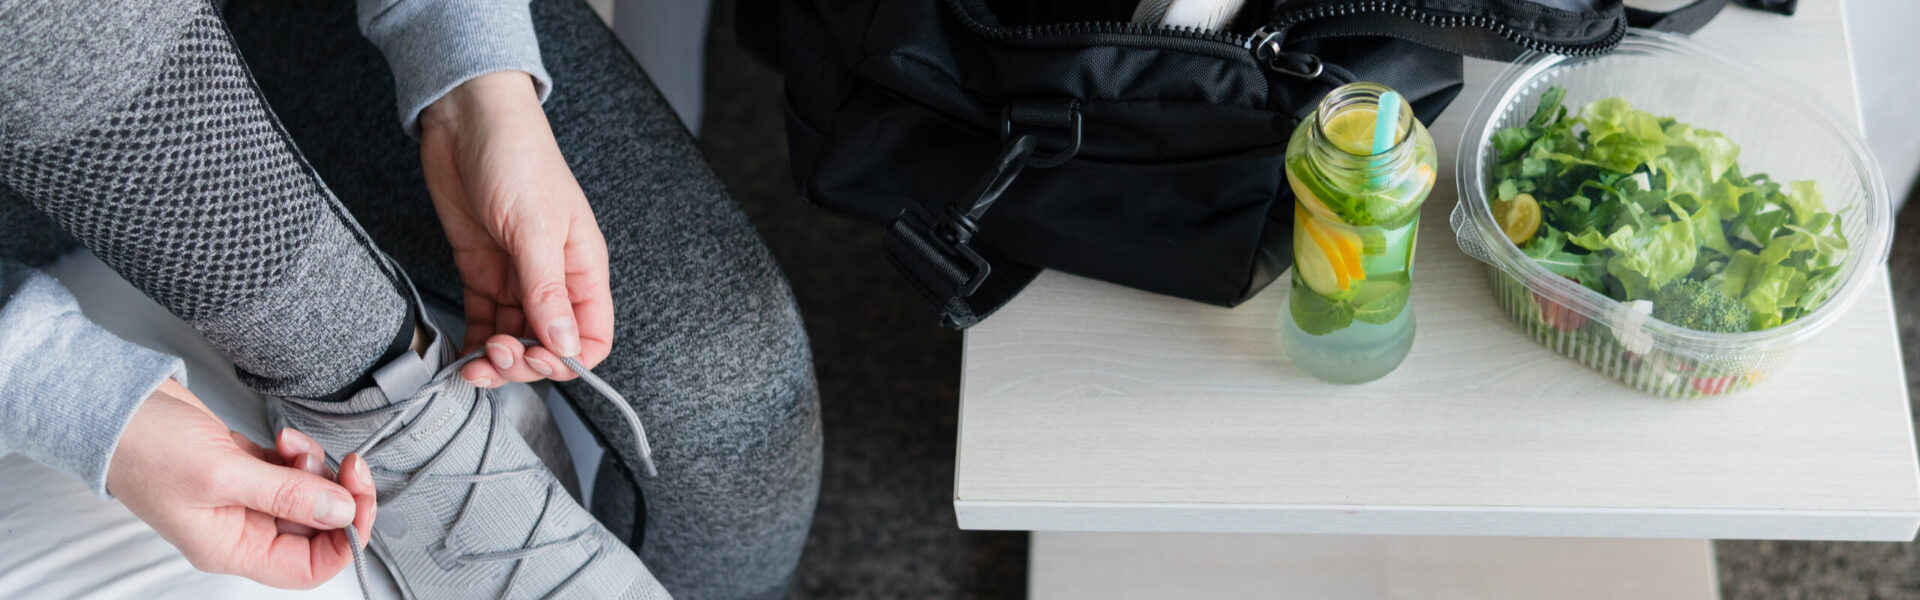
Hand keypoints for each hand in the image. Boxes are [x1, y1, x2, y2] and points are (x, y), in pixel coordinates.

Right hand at [107, 380, 376, 588]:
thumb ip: (286, 494)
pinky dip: (299, 453)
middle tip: (346, 466)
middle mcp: (240, 529)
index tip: (358, 502)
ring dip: (315, 467)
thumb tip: (341, 512)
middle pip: (316, 529)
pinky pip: (291, 470)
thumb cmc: (145, 447)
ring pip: (307, 495)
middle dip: (336, 495)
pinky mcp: (244, 469)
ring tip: (293, 444)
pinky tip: (283, 437)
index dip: (345, 540)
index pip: (310, 567)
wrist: (111, 406)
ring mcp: (242, 498)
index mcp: (232, 548)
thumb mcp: (222, 473)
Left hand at [419, 71, 613, 387]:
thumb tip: (564, 345)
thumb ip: (547, 290)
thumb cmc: (517, 156)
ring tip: (473, 360)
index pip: (592, 336)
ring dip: (495, 359)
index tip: (535, 360)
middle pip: (549, 345)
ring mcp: (516, 276)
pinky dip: (474, 341)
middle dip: (523, 362)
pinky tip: (462, 351)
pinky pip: (485, 320)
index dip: (568, 360)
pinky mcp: (482, 271)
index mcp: (582, 268)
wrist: (468, 119)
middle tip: (496, 355)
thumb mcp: (535, 227)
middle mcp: (552, 278)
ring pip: (515, 338)